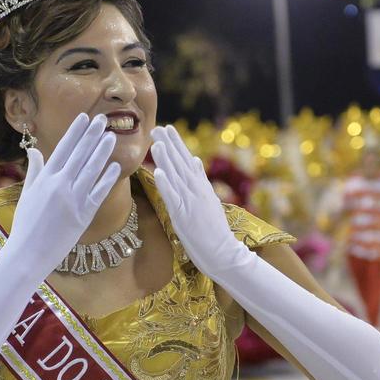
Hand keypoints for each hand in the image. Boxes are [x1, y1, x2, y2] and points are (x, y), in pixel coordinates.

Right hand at [8, 113, 119, 278]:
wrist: (28, 254)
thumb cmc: (25, 224)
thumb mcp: (27, 193)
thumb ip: (35, 170)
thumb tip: (34, 150)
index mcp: (44, 178)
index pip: (63, 148)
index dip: (76, 132)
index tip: (85, 117)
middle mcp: (59, 185)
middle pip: (79, 154)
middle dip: (92, 135)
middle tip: (104, 119)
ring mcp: (72, 200)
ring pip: (91, 170)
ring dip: (103, 151)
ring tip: (112, 136)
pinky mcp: (83, 216)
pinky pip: (98, 193)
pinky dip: (107, 178)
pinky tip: (115, 166)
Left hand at [149, 127, 247, 278]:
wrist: (224, 252)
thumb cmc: (215, 230)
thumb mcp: (210, 200)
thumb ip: (201, 180)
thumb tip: (196, 160)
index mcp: (202, 187)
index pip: (188, 161)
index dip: (177, 144)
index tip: (168, 129)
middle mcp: (197, 191)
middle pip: (181, 164)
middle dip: (169, 145)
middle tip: (157, 127)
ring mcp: (191, 202)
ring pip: (176, 176)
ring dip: (166, 159)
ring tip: (156, 142)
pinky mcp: (184, 215)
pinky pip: (173, 197)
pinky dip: (166, 184)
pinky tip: (158, 171)